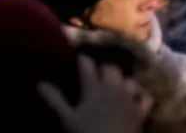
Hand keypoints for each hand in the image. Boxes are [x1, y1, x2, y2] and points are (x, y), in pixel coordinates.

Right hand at [37, 56, 152, 132]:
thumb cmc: (88, 132)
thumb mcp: (68, 118)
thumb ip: (55, 99)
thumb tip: (39, 83)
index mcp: (93, 87)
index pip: (87, 64)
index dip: (82, 60)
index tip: (79, 59)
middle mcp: (112, 87)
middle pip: (110, 67)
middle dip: (103, 68)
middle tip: (97, 74)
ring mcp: (129, 98)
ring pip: (128, 80)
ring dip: (122, 81)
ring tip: (115, 85)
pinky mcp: (141, 111)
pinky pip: (145, 97)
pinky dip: (140, 96)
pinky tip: (135, 98)